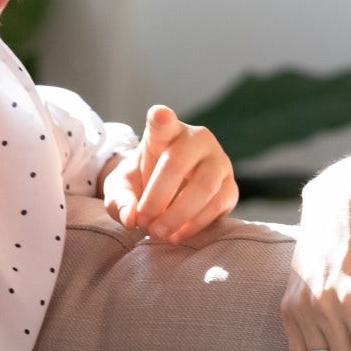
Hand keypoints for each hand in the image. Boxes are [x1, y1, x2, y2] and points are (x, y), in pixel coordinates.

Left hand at [101, 105, 237, 243]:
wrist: (167, 193)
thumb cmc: (142, 182)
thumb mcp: (122, 189)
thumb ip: (119, 201)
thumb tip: (131, 218)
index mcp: (165, 132)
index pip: (163, 121)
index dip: (161, 118)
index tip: (159, 115)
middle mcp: (196, 140)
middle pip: (179, 162)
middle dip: (158, 197)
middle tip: (143, 222)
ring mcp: (218, 161)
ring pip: (204, 186)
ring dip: (178, 214)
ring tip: (158, 233)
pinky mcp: (231, 186)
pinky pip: (218, 204)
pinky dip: (196, 224)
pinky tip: (177, 235)